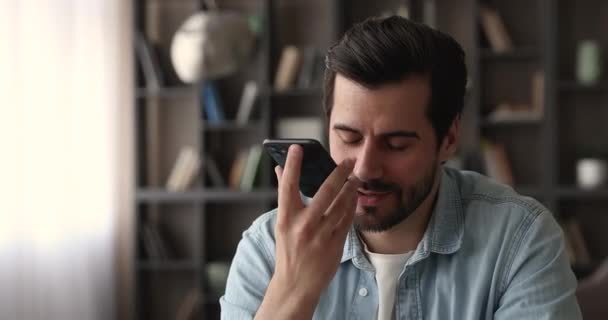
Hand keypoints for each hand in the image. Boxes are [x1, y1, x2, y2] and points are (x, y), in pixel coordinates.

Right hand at [255, 144, 359, 318]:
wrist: (296, 285)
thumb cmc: (288, 251)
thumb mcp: (282, 224)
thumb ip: (285, 196)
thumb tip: (280, 168)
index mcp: (286, 219)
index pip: (288, 186)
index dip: (292, 165)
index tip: (297, 147)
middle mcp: (303, 226)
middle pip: (324, 192)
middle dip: (339, 173)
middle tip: (348, 160)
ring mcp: (320, 236)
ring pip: (341, 205)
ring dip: (351, 188)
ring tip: (356, 177)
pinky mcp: (335, 245)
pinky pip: (347, 220)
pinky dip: (352, 206)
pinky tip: (355, 197)